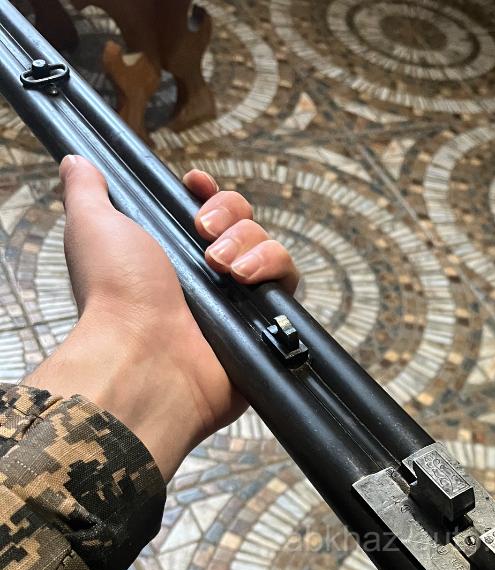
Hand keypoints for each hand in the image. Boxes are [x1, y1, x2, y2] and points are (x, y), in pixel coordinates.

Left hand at [22, 155, 298, 480]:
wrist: (144, 356)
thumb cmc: (115, 292)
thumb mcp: (91, 225)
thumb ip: (86, 190)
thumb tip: (76, 160)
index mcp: (172, 254)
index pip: (208, 212)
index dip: (209, 194)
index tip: (194, 184)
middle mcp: (208, 278)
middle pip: (244, 223)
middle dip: (230, 214)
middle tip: (204, 234)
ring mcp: (238, 302)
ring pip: (269, 248)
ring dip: (250, 242)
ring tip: (222, 267)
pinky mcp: (264, 325)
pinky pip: (289, 284)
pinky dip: (274, 269)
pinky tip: (246, 278)